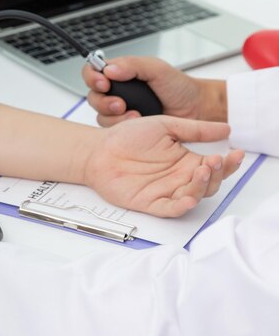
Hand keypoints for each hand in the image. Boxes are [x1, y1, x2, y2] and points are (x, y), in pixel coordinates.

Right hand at [82, 56, 226, 126]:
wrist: (195, 110)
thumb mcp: (157, 69)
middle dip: (103, 101)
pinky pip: (111, 128)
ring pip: (100, 114)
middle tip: (119, 104)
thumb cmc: (178, 88)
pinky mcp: (125, 127)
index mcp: (120, 73)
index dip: (92, 77)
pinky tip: (137, 122)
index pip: (93, 71)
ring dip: (113, 116)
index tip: (104, 83)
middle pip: (93, 95)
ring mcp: (119, 110)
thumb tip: (109, 70)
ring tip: (133, 115)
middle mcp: (117, 91)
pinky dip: (121, 126)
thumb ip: (133, 65)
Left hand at [84, 116, 244, 216]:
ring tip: (201, 171)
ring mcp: (165, 192)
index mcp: (185, 162)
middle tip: (214, 161)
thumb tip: (226, 127)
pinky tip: (188, 198)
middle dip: (216, 174)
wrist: (99, 149)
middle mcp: (178, 179)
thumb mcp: (164, 126)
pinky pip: (168, 209)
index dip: (228, 163)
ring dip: (201, 187)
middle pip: (208, 184)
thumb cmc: (127, 137)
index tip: (235, 153)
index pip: (214, 167)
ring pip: (192, 196)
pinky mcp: (149, 203)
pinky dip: (179, 207)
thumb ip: (194, 129)